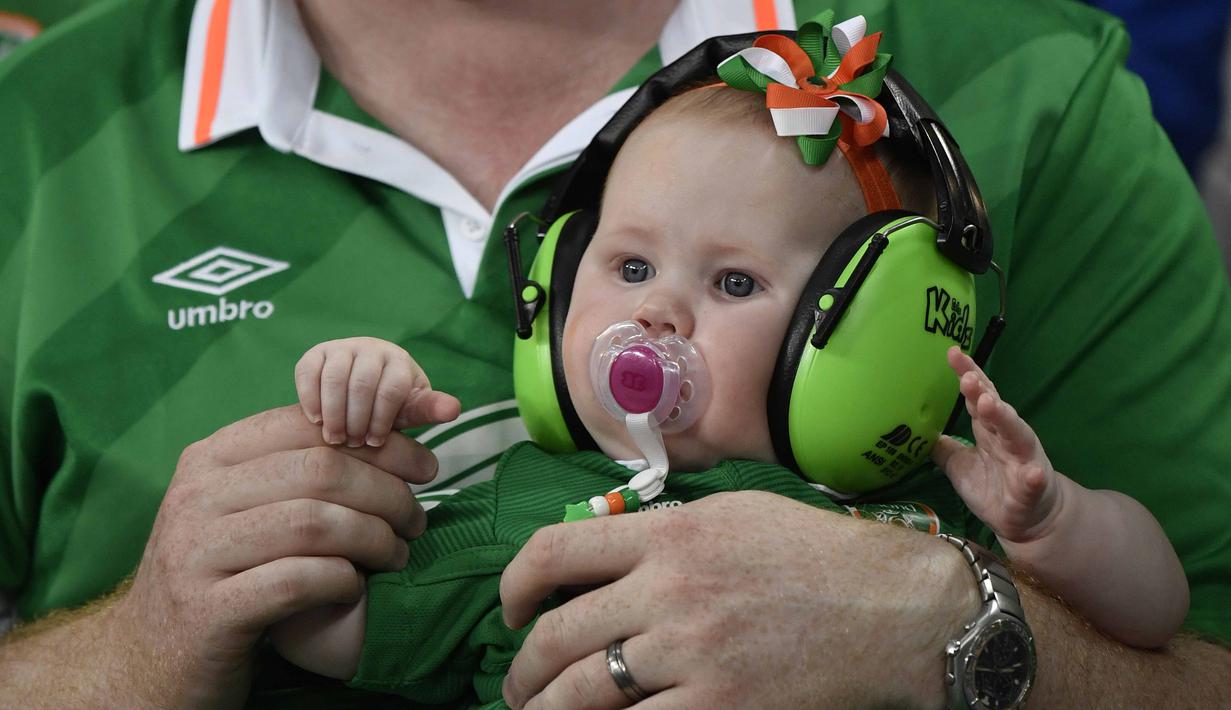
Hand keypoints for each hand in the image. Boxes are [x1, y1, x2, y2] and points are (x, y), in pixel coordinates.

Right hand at [111, 404, 439, 708]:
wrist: (151, 660)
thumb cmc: (221, 574)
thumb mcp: (245, 509)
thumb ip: (299, 471)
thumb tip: (390, 431)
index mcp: (209, 459)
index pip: (309, 427)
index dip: (380, 441)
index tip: (424, 465)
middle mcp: (196, 497)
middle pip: (320, 471)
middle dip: (388, 492)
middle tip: (417, 521)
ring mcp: (195, 553)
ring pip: (313, 523)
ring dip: (375, 539)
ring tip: (397, 555)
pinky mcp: (209, 612)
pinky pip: (297, 581)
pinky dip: (341, 581)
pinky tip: (354, 588)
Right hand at [295, 337, 460, 446]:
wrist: (361, 392)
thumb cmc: (390, 406)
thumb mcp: (411, 409)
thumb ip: (429, 409)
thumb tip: (453, 409)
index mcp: (400, 362)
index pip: (392, 388)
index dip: (382, 419)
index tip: (375, 443)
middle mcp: (372, 348)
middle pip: (361, 383)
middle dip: (356, 419)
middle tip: (352, 444)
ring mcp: (343, 348)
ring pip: (334, 378)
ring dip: (333, 412)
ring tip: (335, 437)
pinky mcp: (316, 354)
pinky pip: (308, 372)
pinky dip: (310, 398)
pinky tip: (316, 420)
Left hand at [499, 491, 978, 708]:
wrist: (892, 606)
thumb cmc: (815, 553)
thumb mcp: (732, 512)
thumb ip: (662, 530)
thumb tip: (600, 556)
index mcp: (669, 533)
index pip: (555, 550)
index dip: (514, 583)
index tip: (511, 609)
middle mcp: (669, 589)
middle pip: (556, 632)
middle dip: (522, 667)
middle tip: (518, 683)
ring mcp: (692, 652)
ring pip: (581, 691)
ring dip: (546, 708)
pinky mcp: (721, 705)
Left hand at [932, 346, 1061, 543]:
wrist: (1027, 519)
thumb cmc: (993, 486)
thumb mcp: (958, 464)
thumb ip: (941, 445)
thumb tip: (915, 428)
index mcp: (989, 430)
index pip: (976, 397)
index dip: (967, 375)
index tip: (953, 353)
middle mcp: (1007, 438)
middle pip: (995, 409)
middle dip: (982, 392)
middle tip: (967, 377)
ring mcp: (1023, 462)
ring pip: (1016, 435)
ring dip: (1004, 419)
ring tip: (989, 404)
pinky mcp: (1032, 489)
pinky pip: (1034, 482)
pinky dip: (1034, 476)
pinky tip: (1033, 472)